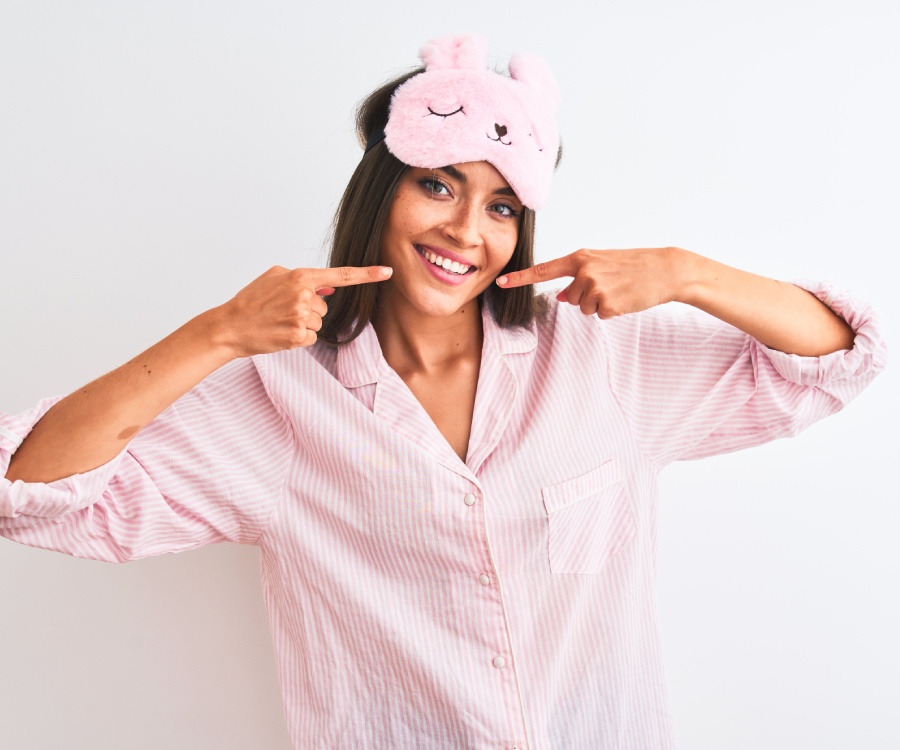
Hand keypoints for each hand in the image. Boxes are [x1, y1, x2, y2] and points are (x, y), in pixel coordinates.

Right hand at [218, 265, 392, 356]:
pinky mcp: (297, 337)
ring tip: (280, 321)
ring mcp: (301, 317)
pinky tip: (281, 333)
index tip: (387, 271)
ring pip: (319, 323)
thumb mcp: (274, 277)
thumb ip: (303, 279)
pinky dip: (298, 338)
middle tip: (282, 310)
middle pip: (325, 307)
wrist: (230, 325)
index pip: (341, 275)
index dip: (367, 274)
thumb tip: (330, 288)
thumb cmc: (251, 300)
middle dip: (308, 309)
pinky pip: (311, 337)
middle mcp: (304, 296)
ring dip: (304, 324)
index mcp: (300, 277)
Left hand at [497, 247, 682, 318]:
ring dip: (600, 304)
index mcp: (580, 258)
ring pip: (584, 309)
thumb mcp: (602, 264)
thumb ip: (578, 277)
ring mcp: (595, 287)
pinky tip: (625, 298)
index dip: (521, 278)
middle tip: (611, 285)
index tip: (500, 282)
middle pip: (570, 299)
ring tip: (619, 290)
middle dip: (588, 297)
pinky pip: (600, 316)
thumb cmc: (634, 265)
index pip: (543, 270)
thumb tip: (560, 296)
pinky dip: (612, 311)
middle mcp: (584, 271)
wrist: (665, 269)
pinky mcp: (607, 303)